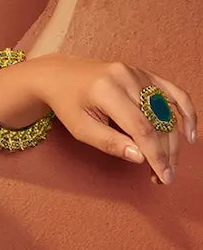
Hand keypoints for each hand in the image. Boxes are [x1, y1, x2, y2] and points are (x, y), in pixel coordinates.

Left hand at [32, 54, 195, 184]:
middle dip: (165, 152)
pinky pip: (174, 92)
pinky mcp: (144, 73)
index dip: (156, 154)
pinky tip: (189, 134)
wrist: (61, 75)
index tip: (163, 176)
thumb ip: (110, 143)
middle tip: (164, 177)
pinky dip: (186, 112)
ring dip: (173, 140)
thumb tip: (141, 158)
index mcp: (107, 90)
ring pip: (168, 111)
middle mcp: (126, 77)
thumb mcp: (80, 129)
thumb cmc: (68, 103)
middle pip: (158, 121)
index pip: (141, 128)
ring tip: (168, 164)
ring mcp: (138, 73)